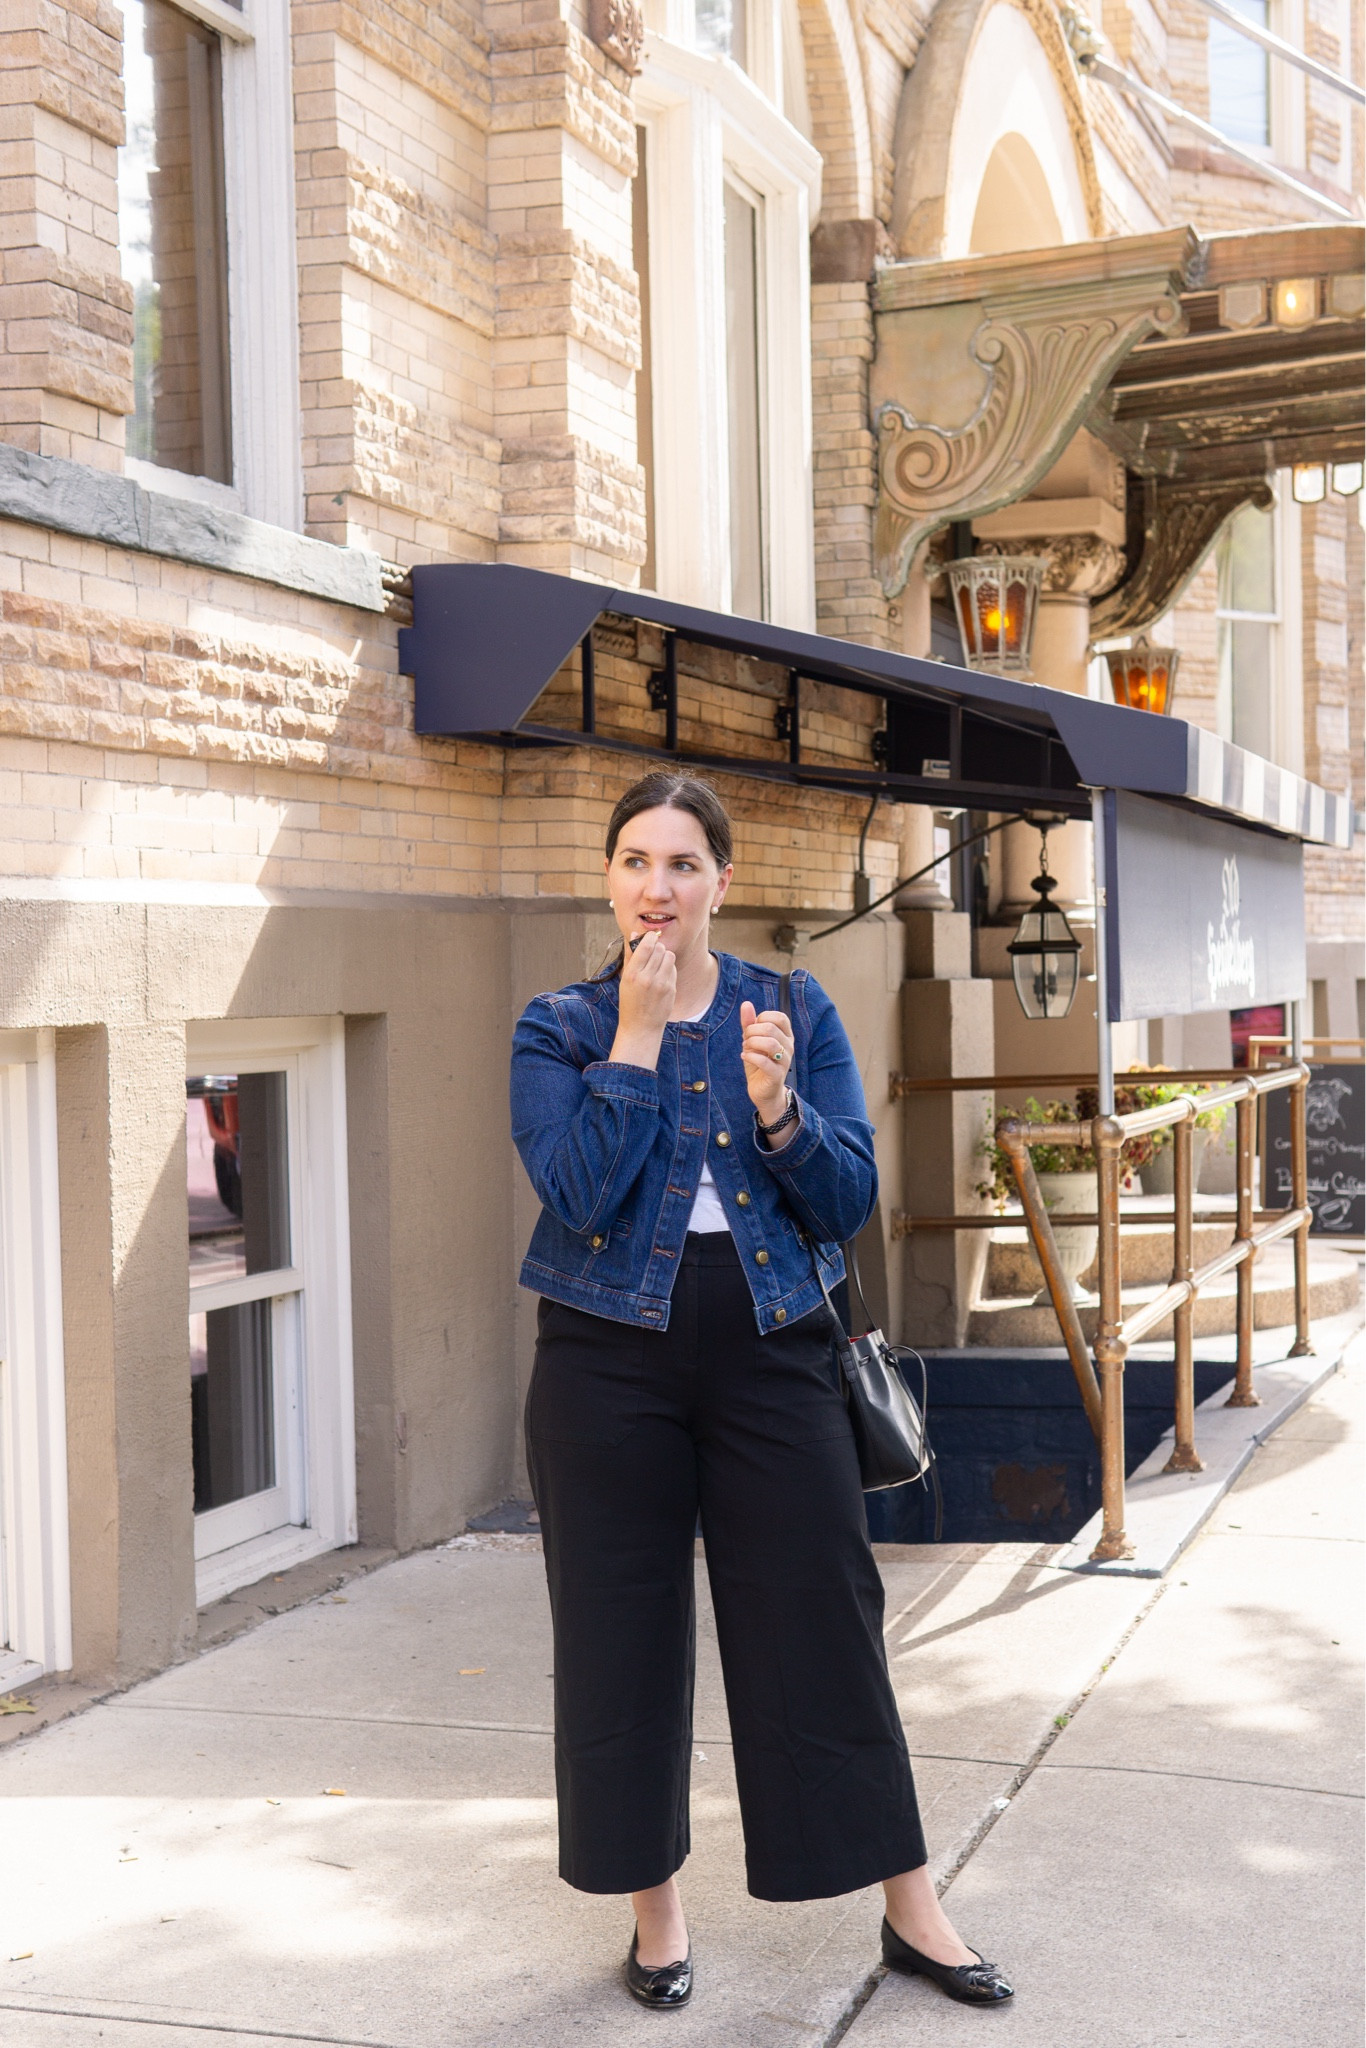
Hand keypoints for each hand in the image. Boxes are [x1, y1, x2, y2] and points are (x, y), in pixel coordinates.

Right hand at [609, 930, 675, 1068]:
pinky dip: (668, 968)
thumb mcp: (625, 979)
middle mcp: (647, 978)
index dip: (650, 937)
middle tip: (653, 953)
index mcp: (632, 974)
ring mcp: (661, 984)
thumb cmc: (630, 1002)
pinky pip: (673, 969)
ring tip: (657, 964)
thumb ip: (630, 956)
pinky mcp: (671, 989)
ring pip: (669, 956)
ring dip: (664, 956)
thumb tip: (634, 934)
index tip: (650, 937)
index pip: (647, 946)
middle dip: (657, 948)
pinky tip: (661, 976)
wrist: (641, 1027)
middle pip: (660, 949)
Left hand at [739, 1000, 793, 1125]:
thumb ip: (749, 1023)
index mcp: (786, 1035)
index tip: (753, 1028)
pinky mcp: (777, 1075)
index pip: (779, 1017)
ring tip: (746, 1048)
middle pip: (771, 1028)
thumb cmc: (759, 1063)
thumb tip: (746, 1004)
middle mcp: (789, 1046)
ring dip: (752, 1043)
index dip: (762, 1018)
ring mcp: (785, 1061)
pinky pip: (764, 1061)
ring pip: (770, 1043)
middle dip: (752, 1032)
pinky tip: (744, 1056)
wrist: (763, 1091)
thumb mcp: (752, 1041)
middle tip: (746, 1041)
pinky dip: (750, 1056)